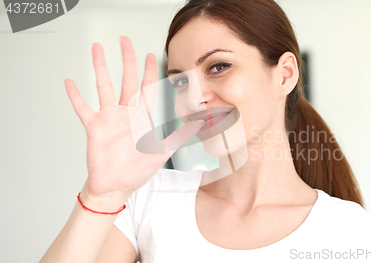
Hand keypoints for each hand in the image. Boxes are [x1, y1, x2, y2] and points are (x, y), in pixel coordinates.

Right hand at [65, 36, 202, 197]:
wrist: (117, 185)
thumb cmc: (138, 170)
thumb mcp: (163, 151)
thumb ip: (180, 136)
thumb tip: (198, 125)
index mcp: (142, 116)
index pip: (147, 88)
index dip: (149, 71)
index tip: (151, 55)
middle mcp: (126, 113)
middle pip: (127, 79)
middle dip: (127, 59)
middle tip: (124, 40)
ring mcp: (109, 118)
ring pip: (104, 86)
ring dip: (100, 67)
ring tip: (97, 49)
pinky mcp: (94, 127)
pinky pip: (82, 108)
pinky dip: (75, 96)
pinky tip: (69, 82)